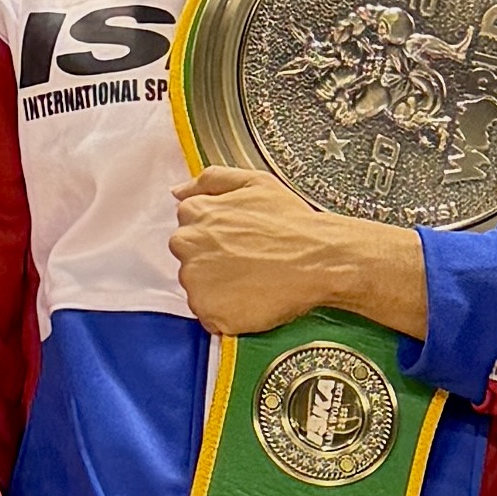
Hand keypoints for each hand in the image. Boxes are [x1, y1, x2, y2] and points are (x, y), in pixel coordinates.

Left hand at [171, 167, 343, 334]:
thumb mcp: (254, 182)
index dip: (215, 237)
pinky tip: (251, 299)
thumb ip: (210, 180)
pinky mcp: (209, 312)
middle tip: (248, 262)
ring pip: (198, 288)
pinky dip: (226, 313)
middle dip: (213, 262)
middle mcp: (187, 245)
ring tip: (252, 280)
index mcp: (195, 212)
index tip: (236, 242)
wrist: (318, 259)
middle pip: (190, 258)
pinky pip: (209, 316)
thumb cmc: (292, 223)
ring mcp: (196, 281)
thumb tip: (178, 192)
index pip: (188, 227)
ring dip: (219, 288)